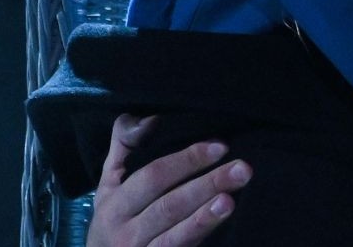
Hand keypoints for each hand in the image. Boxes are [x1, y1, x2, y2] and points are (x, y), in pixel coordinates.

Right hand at [85, 114, 251, 246]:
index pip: (152, 177)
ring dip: (204, 218)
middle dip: (206, 185)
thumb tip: (145, 118)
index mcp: (114, 203)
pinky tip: (220, 225)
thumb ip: (125, 147)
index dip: (185, 161)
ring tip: (230, 200)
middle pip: (169, 206)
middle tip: (243, 169)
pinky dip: (200, 237)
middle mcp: (125, 231)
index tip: (220, 147)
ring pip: (174, 236)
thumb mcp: (110, 183)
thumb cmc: (114, 217)